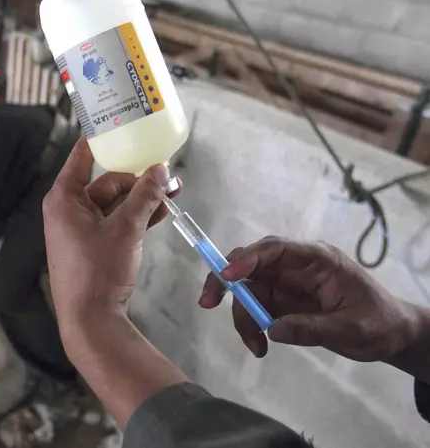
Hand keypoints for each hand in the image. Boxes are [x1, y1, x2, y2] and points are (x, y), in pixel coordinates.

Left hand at [43, 138, 179, 332]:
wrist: (91, 319)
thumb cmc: (99, 269)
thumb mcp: (126, 228)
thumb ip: (144, 196)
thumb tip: (160, 170)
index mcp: (64, 198)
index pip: (82, 157)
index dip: (101, 140)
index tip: (117, 123)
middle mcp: (68, 210)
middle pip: (107, 183)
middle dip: (138, 181)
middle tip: (167, 175)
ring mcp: (80, 229)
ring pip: (115, 204)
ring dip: (142, 200)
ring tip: (173, 192)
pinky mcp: (92, 246)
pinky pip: (115, 222)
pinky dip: (136, 218)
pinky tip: (162, 212)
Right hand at [198, 236, 419, 362]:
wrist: (390, 335)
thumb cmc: (379, 323)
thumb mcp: (352, 329)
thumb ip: (313, 328)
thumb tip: (273, 330)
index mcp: (317, 259)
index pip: (276, 250)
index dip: (248, 259)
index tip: (226, 276)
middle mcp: (295, 266)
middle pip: (250, 264)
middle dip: (224, 280)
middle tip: (206, 302)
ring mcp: (286, 282)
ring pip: (247, 289)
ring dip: (242, 316)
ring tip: (255, 346)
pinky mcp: (281, 300)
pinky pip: (254, 308)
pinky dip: (250, 326)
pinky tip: (260, 346)